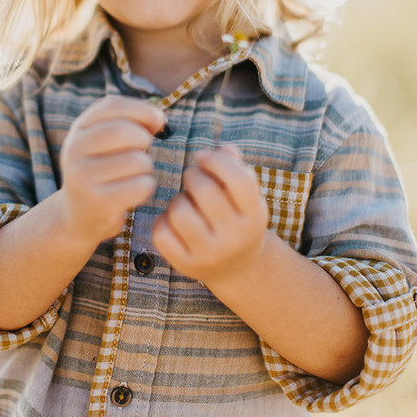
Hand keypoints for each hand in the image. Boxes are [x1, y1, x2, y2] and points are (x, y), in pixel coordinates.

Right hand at [58, 95, 165, 244]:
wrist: (77, 216)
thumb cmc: (103, 171)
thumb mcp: (105, 142)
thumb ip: (130, 123)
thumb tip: (159, 117)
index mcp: (78, 130)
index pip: (112, 105)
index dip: (141, 109)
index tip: (158, 120)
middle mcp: (74, 151)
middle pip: (124, 131)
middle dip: (144, 139)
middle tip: (144, 151)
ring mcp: (83, 178)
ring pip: (137, 161)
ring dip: (147, 167)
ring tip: (136, 174)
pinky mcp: (98, 203)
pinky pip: (140, 186)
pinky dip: (147, 187)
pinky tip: (136, 191)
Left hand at [152, 145, 268, 287]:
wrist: (237, 268)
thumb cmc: (236, 217)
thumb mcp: (244, 195)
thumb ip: (235, 166)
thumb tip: (224, 149)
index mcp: (254, 215)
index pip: (239, 180)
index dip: (217, 161)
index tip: (202, 156)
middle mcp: (235, 237)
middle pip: (205, 191)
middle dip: (193, 175)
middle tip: (193, 178)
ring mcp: (210, 254)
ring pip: (180, 211)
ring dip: (177, 199)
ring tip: (186, 202)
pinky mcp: (186, 264)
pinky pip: (162, 233)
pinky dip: (163, 221)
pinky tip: (174, 222)